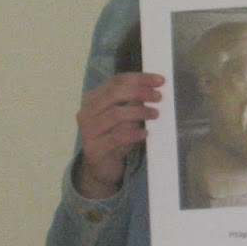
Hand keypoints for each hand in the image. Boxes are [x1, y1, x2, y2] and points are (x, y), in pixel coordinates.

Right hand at [74, 72, 164, 198]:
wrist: (101, 166)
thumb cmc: (115, 136)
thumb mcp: (124, 116)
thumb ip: (133, 101)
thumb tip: (153, 88)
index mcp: (93, 99)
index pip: (116, 81)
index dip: (139, 78)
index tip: (160, 80)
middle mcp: (86, 112)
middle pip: (114, 94)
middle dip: (140, 92)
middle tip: (159, 97)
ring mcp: (88, 130)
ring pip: (115, 115)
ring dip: (139, 112)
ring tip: (155, 114)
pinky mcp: (94, 148)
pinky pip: (116, 137)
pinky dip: (133, 133)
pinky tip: (145, 133)